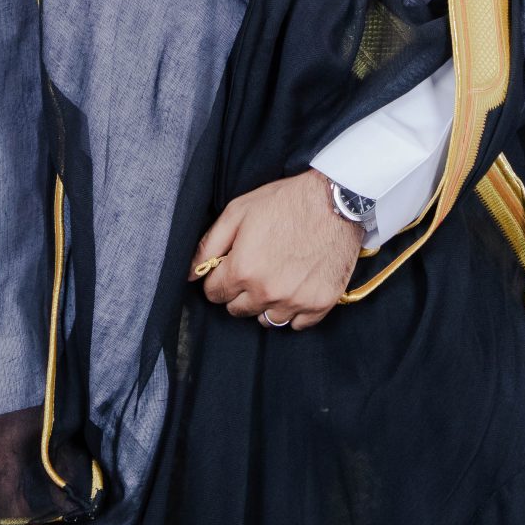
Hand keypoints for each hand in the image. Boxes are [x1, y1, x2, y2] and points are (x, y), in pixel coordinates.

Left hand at [192, 171, 361, 329]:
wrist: (335, 200)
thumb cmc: (285, 202)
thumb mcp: (238, 211)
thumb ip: (209, 245)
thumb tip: (189, 273)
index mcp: (243, 270)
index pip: (214, 294)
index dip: (219, 279)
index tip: (231, 268)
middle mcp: (267, 292)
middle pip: (238, 310)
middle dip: (241, 292)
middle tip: (255, 269)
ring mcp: (295, 301)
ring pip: (267, 320)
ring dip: (266, 304)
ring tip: (277, 278)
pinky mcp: (320, 304)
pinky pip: (297, 324)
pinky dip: (294, 311)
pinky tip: (296, 288)